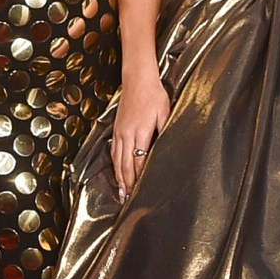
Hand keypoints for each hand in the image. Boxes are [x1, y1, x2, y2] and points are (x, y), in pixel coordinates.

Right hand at [112, 71, 170, 199]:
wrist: (138, 80)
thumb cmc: (154, 95)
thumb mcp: (165, 113)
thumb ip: (164, 132)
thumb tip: (165, 149)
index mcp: (140, 132)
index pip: (139, 160)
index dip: (139, 177)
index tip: (140, 190)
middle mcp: (127, 134)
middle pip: (126, 164)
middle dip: (128, 182)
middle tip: (129, 198)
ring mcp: (120, 132)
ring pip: (118, 160)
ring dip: (120, 177)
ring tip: (121, 191)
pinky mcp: (117, 129)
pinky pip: (114, 151)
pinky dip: (115, 165)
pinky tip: (117, 172)